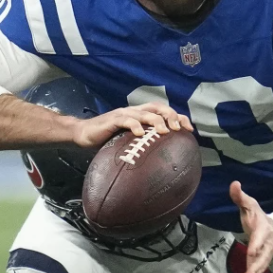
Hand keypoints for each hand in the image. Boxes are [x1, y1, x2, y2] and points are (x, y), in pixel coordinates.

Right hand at [70, 103, 191, 147]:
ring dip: (156, 121)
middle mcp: (135, 111)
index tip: (190, 129)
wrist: (83, 133)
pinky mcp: (112, 119)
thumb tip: (161, 166)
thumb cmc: (107, 140)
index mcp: (141, 114)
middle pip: (157, 107)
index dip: (178, 116)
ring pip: (144, 112)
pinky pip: (125, 120)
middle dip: (170, 115)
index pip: (164, 111)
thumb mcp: (128, 142)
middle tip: (178, 129)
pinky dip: (134, 125)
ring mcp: (124, 114)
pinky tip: (140, 134)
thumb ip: (142, 146)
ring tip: (165, 131)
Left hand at [229, 182, 272, 272]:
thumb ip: (241, 197)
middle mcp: (264, 248)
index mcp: (263, 232)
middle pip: (261, 260)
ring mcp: (261, 260)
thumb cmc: (258, 218)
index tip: (251, 252)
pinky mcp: (256, 268)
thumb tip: (234, 183)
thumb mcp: (250, 206)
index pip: (259, 239)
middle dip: (255, 268)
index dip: (256, 245)